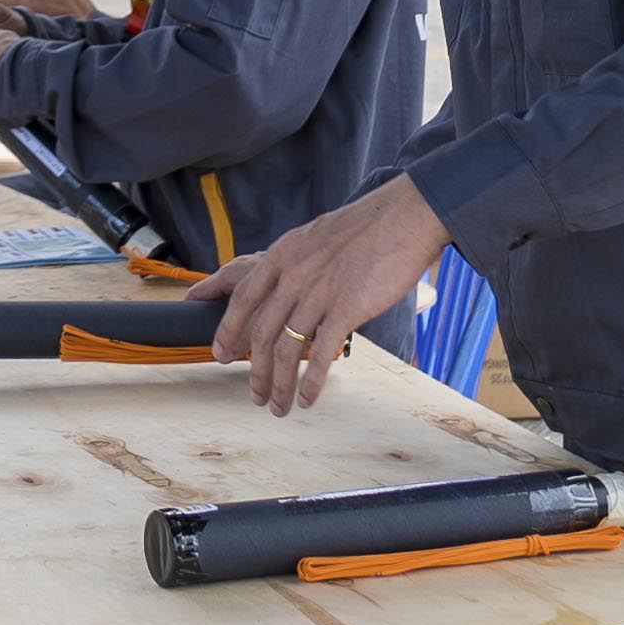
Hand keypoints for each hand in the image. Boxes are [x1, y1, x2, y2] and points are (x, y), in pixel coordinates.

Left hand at [202, 176, 449, 415]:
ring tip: (278, 406)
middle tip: (255, 395)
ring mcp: (318, 293)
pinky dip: (311, 382)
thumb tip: (287, 281)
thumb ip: (297, 261)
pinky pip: (320, 354)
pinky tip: (308, 398)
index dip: (228, 329)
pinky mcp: (346, 309)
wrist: (404, 218)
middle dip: (255, 371)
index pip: (244, 298)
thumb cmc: (367, 228)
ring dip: (280, 384)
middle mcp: (294, 275)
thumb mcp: (316, 237)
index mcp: (283, 255)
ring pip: (287, 350)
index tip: (220, 353)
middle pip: (262, 333)